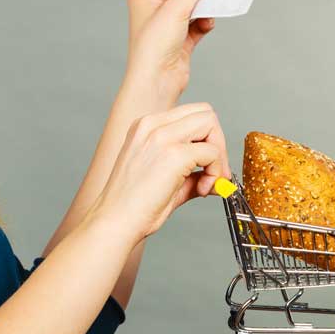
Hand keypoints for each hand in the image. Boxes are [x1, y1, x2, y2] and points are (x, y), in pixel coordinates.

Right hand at [87, 102, 229, 246]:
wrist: (115, 220)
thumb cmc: (131, 204)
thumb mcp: (160, 175)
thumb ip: (189, 171)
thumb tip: (215, 176)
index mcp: (145, 127)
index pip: (191, 114)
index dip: (206, 139)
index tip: (205, 167)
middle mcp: (151, 125)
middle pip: (205, 113)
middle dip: (218, 142)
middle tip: (213, 172)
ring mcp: (161, 137)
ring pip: (210, 124)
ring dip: (219, 154)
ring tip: (207, 182)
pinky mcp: (174, 155)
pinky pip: (212, 152)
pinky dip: (215, 172)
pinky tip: (201, 190)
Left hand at [123, 0, 216, 103]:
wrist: (156, 81)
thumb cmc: (155, 46)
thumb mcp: (176, 9)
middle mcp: (155, 8)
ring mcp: (167, 24)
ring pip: (194, 6)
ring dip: (206, 8)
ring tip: (214, 10)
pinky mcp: (179, 39)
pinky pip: (198, 23)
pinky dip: (205, 23)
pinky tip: (208, 25)